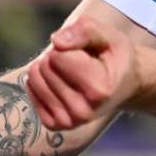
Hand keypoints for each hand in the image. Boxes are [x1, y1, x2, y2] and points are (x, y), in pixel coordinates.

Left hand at [25, 15, 140, 130]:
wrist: (124, 84)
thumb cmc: (114, 57)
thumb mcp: (108, 35)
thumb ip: (85, 31)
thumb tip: (56, 41)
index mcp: (98, 90)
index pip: (58, 55)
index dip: (68, 45)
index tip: (85, 51)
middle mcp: (83, 111)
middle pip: (45, 67)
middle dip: (57, 57)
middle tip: (79, 61)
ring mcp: (69, 121)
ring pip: (35, 80)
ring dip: (48, 69)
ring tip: (70, 71)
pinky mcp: (55, 124)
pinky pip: (31, 95)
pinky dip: (40, 83)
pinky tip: (58, 81)